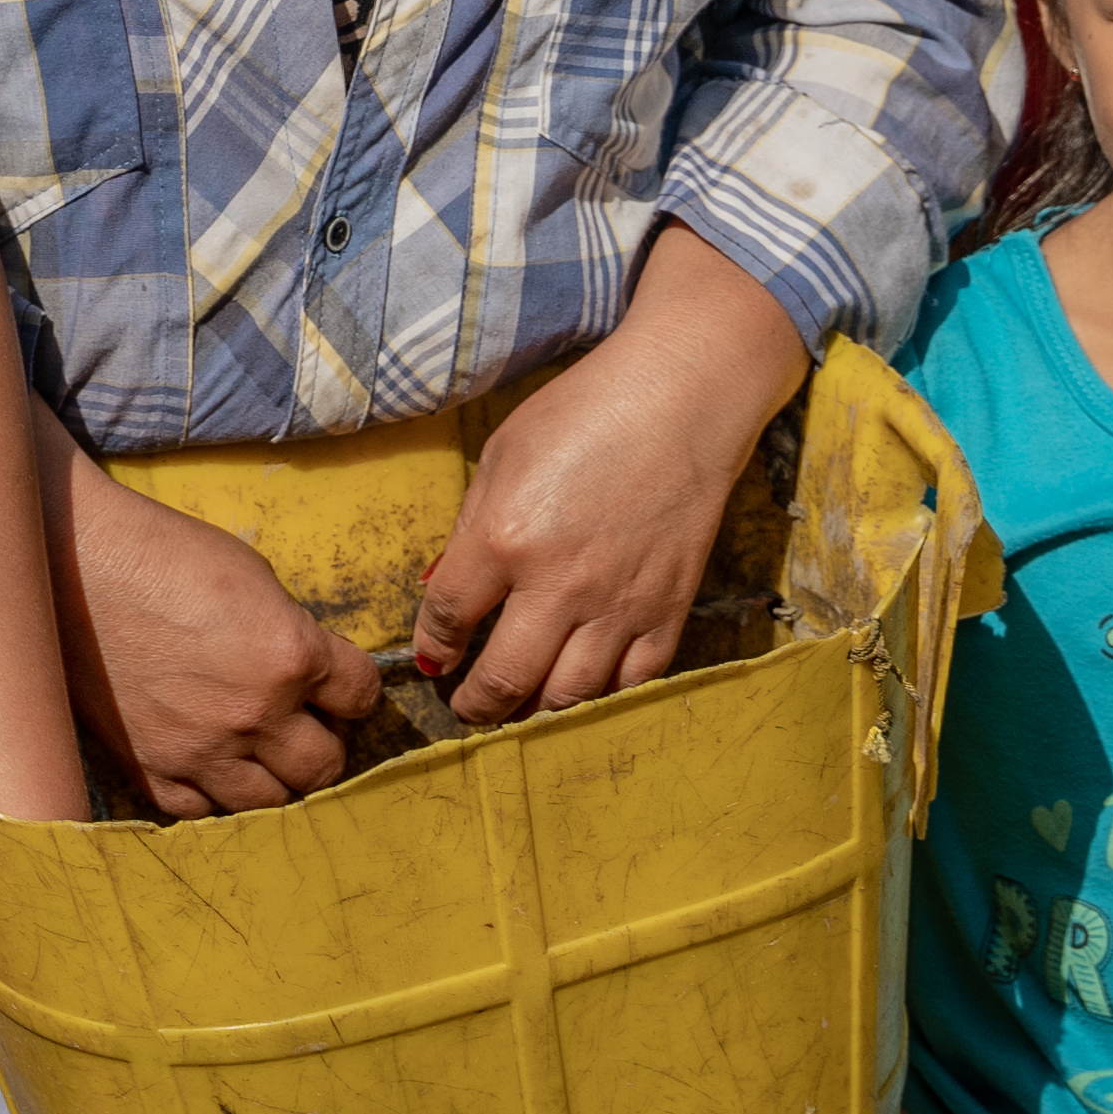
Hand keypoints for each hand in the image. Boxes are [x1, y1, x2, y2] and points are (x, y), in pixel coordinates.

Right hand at [58, 457, 386, 814]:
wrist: (69, 563)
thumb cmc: (162, 553)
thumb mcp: (253, 579)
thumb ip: (291, 636)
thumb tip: (310, 676)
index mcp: (288, 655)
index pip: (361, 695)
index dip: (352, 688)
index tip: (338, 686)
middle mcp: (252, 713)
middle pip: (325, 765)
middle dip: (321, 739)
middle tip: (301, 720)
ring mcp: (198, 751)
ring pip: (269, 800)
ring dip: (271, 773)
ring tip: (253, 744)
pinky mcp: (149, 769)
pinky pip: (201, 809)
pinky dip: (210, 789)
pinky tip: (205, 758)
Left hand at [409, 236, 805, 724]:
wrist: (679, 400)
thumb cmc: (581, 414)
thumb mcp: (500, 457)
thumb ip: (467, 531)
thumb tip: (442, 592)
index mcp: (503, 538)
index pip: (448, 620)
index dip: (433, 647)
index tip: (434, 658)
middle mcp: (558, 584)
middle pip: (504, 680)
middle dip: (476, 706)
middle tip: (468, 707)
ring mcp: (617, 606)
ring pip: (566, 697)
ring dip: (533, 713)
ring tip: (518, 707)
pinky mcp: (667, 612)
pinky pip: (630, 683)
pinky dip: (600, 698)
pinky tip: (581, 689)